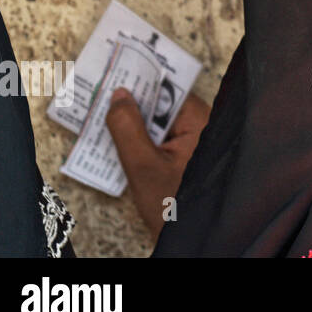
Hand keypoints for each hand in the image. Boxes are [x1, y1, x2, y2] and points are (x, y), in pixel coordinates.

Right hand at [104, 87, 209, 241]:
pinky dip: (145, 136)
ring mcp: (199, 141)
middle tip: (104, 93)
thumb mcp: (143, 166)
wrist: (188, 238)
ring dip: (137, 120)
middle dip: (137, 101)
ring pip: (163, 121)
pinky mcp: (190, 155)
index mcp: (203, 123)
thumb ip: (128, 129)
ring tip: (105, 114)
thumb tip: (118, 95)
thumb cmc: (172, 207)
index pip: (171, 91)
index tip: (119, 72)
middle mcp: (206, 127)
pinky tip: (120, 138)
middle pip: (166, 104)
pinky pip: (165, 136)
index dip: (144, 82)